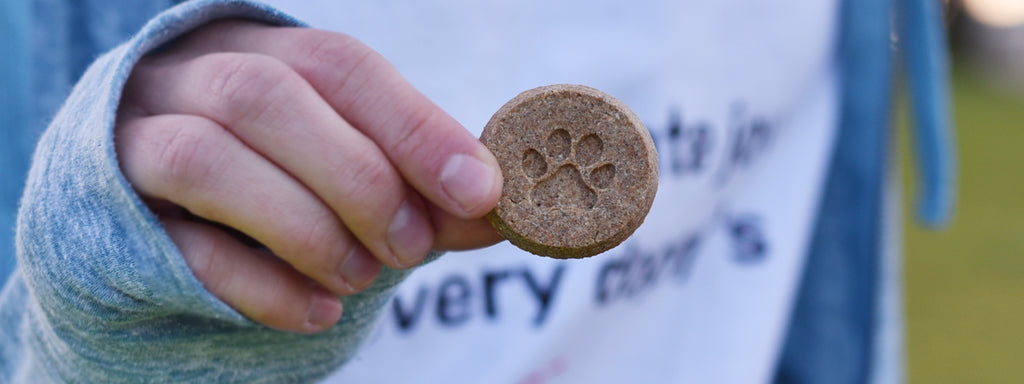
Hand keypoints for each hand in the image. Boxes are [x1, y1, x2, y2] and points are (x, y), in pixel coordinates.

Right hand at [115, 20, 502, 332]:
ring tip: (361, 277)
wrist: (158, 209)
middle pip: (266, 98)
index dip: (414, 126)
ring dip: (305, 227)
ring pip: (207, 161)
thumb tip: (497, 210)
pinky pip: (178, 245)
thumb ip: (419, 186)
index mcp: (264, 51)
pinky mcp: (114, 215)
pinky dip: (259, 284)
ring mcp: (137, 142)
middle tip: (411, 247)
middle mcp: (191, 79)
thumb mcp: (353, 167)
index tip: (479, 190)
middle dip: (359, 180)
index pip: (339, 64)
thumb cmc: (280, 177)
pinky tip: (317, 313)